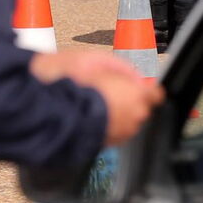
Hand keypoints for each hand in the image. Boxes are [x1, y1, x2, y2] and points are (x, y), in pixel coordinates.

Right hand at [30, 51, 163, 145]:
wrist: (47, 109)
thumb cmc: (70, 81)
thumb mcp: (98, 60)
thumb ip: (122, 68)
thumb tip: (134, 76)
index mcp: (134, 95)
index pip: (155, 95)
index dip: (148, 90)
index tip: (144, 88)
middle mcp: (130, 117)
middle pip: (141, 108)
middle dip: (131, 99)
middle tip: (110, 90)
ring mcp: (119, 133)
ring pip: (128, 121)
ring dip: (119, 112)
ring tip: (97, 101)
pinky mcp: (105, 143)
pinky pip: (114, 131)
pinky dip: (108, 123)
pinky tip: (92, 113)